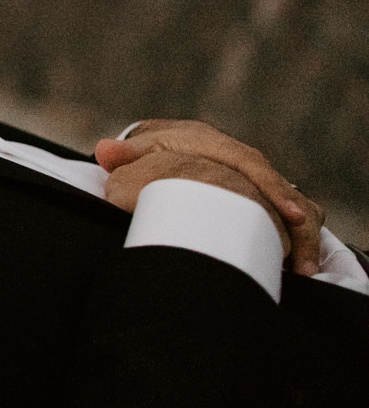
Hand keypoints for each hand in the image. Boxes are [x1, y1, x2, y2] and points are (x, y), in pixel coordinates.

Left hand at [98, 120, 324, 273]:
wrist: (156, 145)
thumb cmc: (146, 152)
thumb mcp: (136, 152)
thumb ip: (125, 155)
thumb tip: (104, 151)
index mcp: (206, 140)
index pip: (246, 161)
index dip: (270, 186)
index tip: (292, 215)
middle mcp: (234, 153)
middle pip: (271, 180)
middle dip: (290, 211)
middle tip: (302, 250)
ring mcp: (247, 171)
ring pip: (284, 196)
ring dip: (300, 230)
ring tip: (304, 267)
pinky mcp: (255, 189)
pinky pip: (284, 209)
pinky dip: (295, 234)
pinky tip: (300, 265)